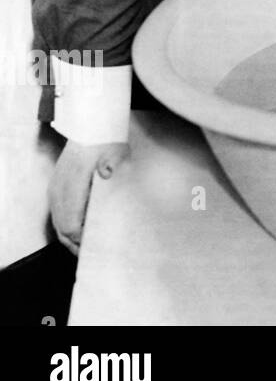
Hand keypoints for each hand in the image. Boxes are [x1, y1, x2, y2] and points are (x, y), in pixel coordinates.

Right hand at [50, 139, 128, 253]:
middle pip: (62, 228)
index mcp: (72, 185)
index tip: (96, 247)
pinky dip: (67, 223)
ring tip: (86, 245)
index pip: (71, 224)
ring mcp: (56, 188)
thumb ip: (110, 167)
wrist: (93, 127)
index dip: (81, 239)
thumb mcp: (115, 155)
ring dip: (70, 235)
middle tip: (92, 253)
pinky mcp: (58, 186)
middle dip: (75, 243)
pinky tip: (80, 227)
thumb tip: (106, 173)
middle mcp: (59, 189)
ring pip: (58, 222)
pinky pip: (58, 212)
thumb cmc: (107, 143)